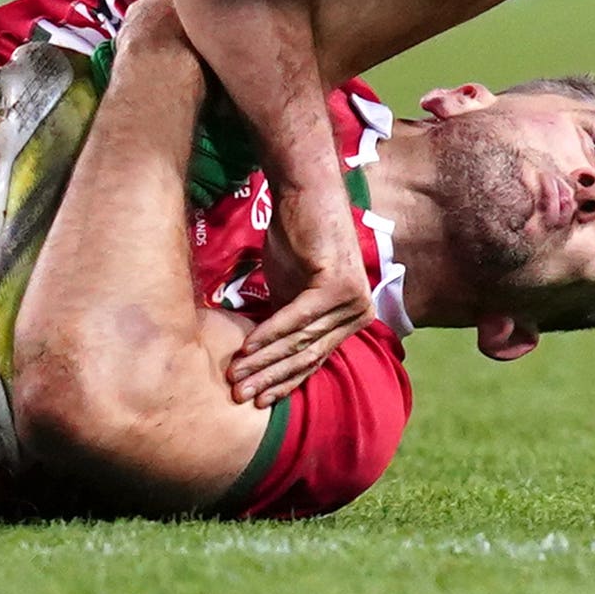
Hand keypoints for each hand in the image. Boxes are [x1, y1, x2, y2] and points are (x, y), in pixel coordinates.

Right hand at [225, 162, 374, 409]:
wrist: (304, 193)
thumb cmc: (296, 238)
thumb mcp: (291, 291)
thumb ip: (288, 324)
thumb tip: (267, 359)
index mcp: (351, 319)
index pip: (314, 360)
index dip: (282, 382)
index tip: (255, 400)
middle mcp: (359, 314)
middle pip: (308, 357)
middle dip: (269, 379)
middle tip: (238, 397)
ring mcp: (353, 301)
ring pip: (300, 341)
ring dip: (263, 361)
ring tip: (235, 376)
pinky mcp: (339, 286)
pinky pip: (298, 318)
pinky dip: (270, 334)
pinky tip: (247, 348)